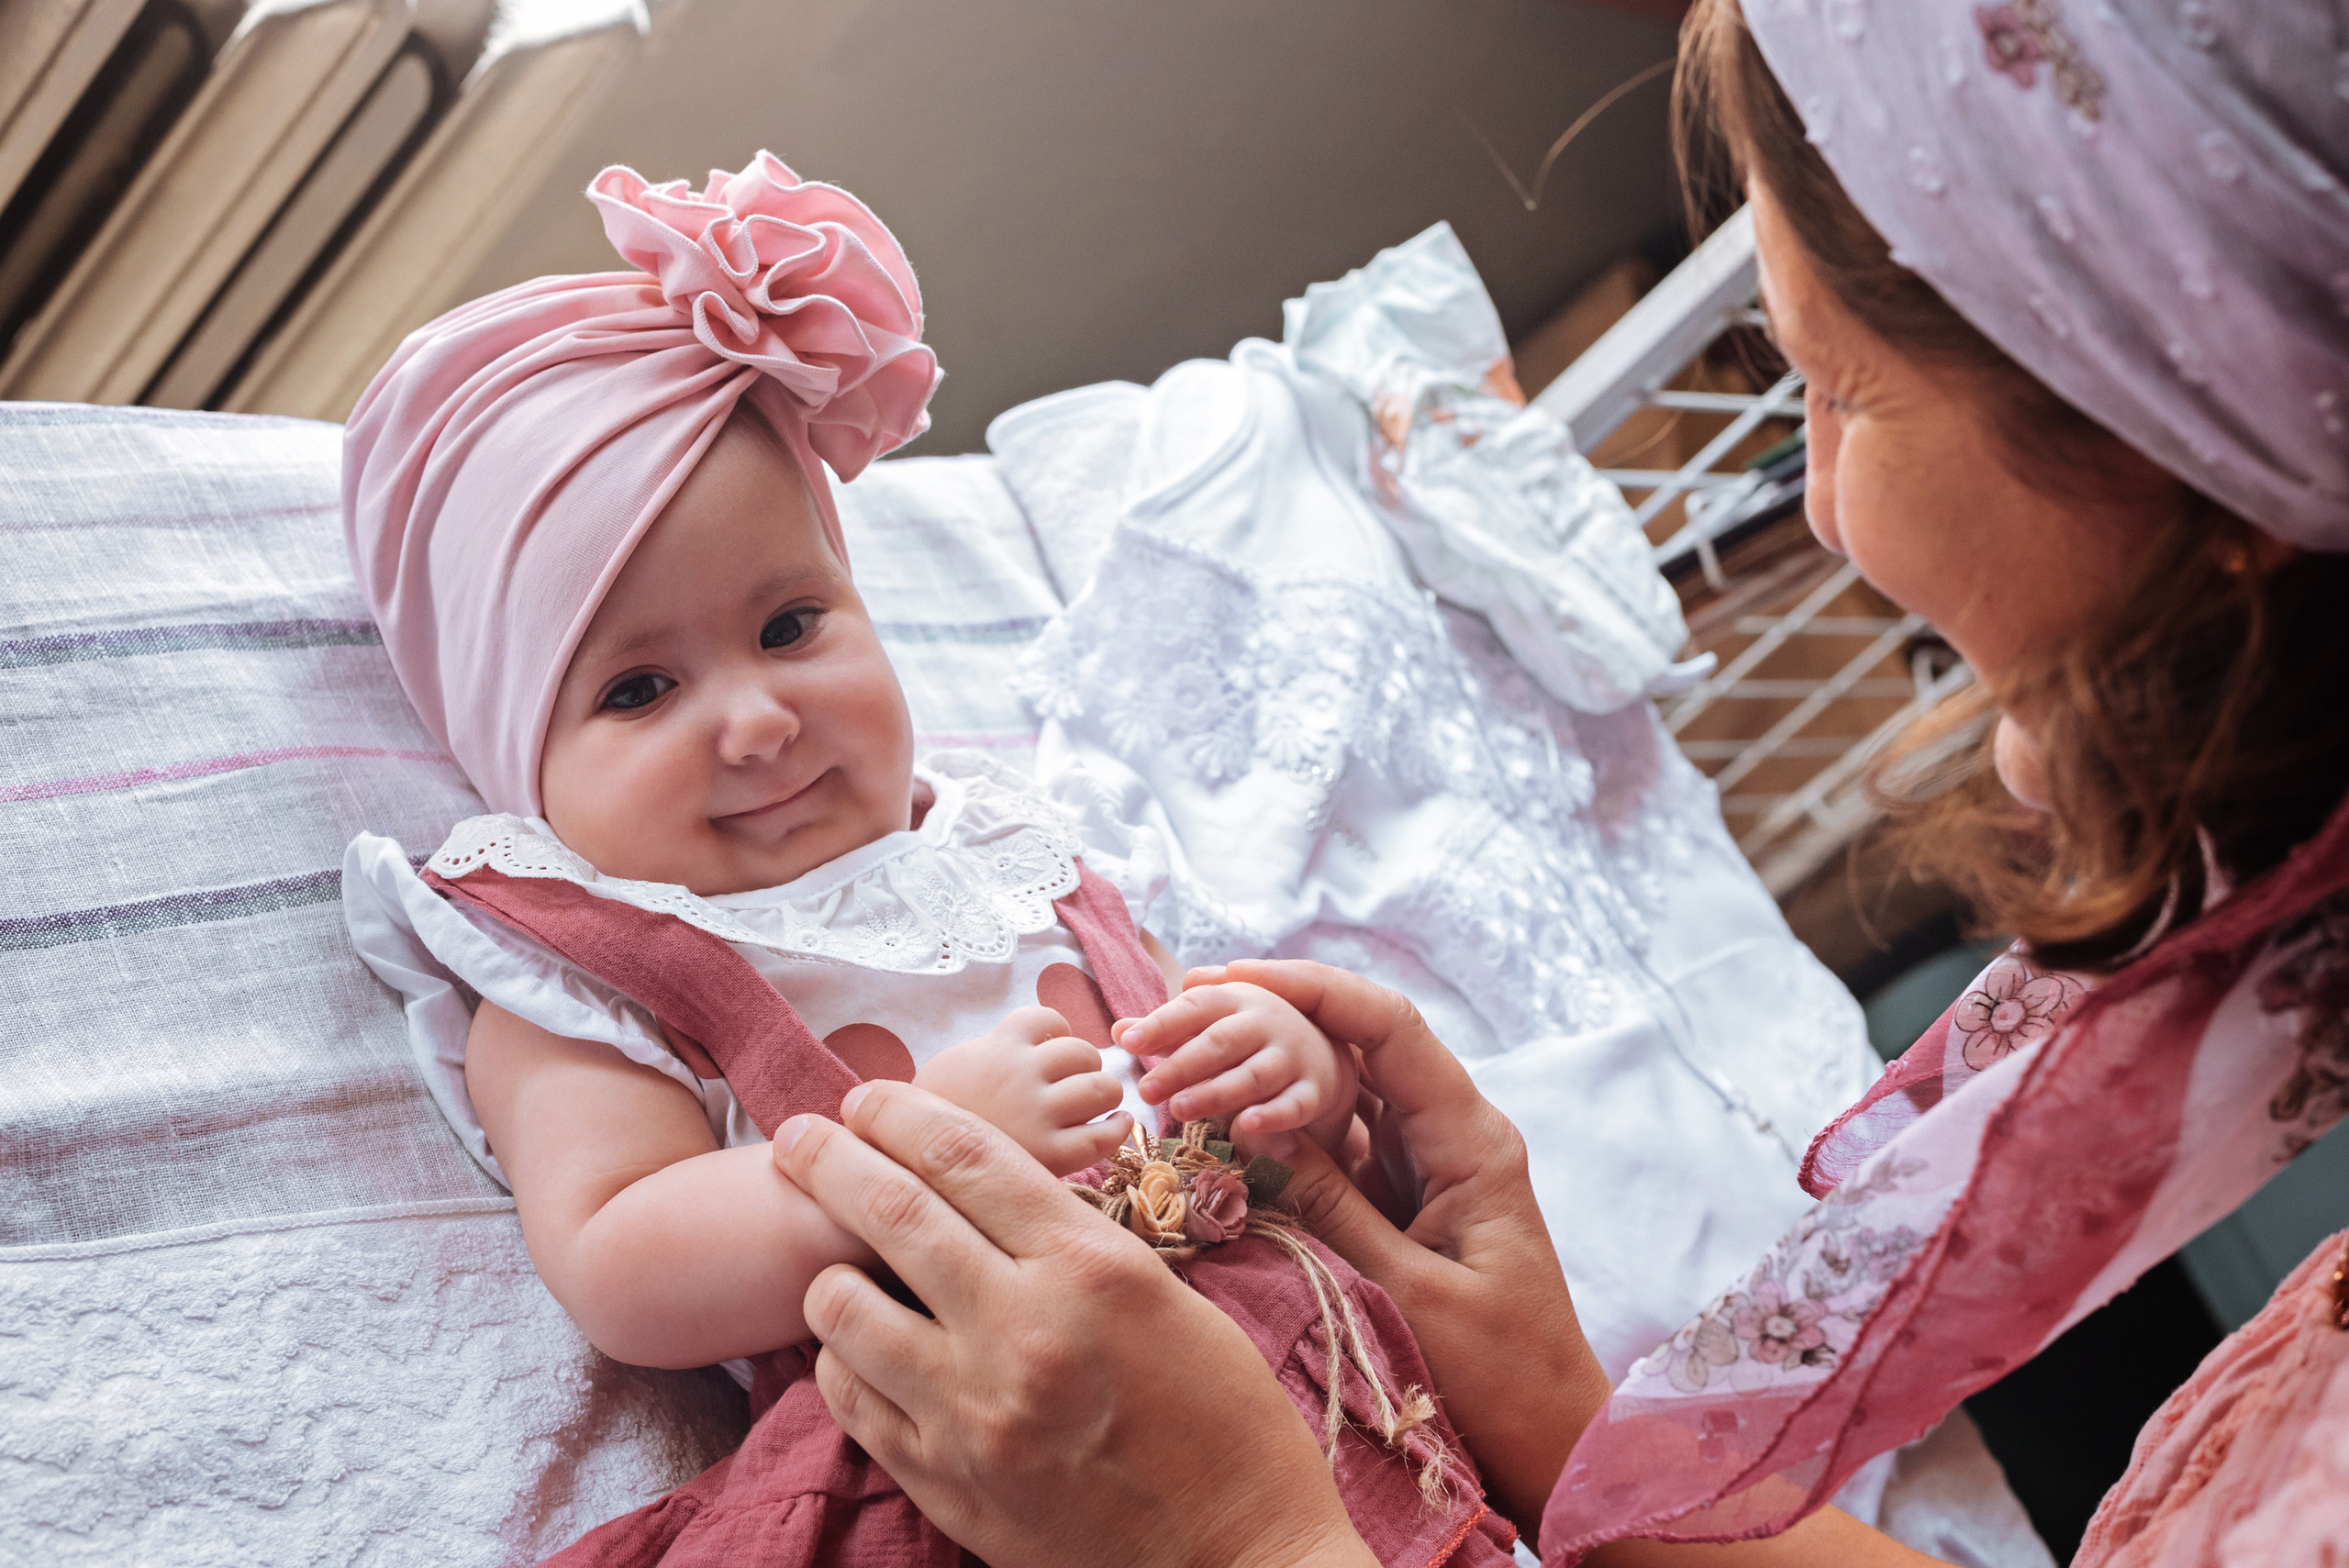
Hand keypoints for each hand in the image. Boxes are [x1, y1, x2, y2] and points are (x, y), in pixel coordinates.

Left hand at [774, 1082, 1379, 1567]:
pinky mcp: (946, 1483)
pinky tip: (857, 1348)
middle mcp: (1022, 1329)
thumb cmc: (1224, 1417)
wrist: (1242, 1555)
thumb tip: (984, 1190)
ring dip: (828, 1273)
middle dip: (829, 1159)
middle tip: (797, 1135)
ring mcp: (974, 1412)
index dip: (900, 1113)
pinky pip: (851, 1400)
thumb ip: (1071, 1242)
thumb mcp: (1164, 1297)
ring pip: (844, 1309)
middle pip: (890, 1210)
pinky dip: (841, 1360)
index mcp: (1090, 1267)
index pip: (965, 1156)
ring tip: (833, 1264)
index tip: (865, 1098)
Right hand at [910, 1005, 1130, 1177]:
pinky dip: (1119, 1127)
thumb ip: (992, 1051)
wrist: (904, 1167)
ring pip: (1101, 1087)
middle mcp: (1021, 1073)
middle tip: (1075, 1085)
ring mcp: (1038, 1113)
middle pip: (1082, 1052)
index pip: (1046, 1018)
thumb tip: (1031, 1041)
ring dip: (1105, 1092)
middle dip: (1085, 1065)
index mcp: (997, 1047)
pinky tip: (1118, 1126)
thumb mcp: (954, 1067)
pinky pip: (1104, 1134)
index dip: (1057, 1031)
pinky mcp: (1052, 1155)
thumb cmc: (929, 1120)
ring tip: (1096, 1105)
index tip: (1052, 1048)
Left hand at [1121, 982, 1359, 1156]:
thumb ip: (1167, 1028)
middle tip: (1146, 1090)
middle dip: (1181, 1066)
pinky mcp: (1311, 1092)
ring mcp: (1291, 1057)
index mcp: (1235, 999)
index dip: (1162, 1023)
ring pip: (1252, 1075)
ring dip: (1216, 1093)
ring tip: (1178, 1110)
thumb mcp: (1212, 1022)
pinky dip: (1272, 1116)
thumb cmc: (1247, 1037)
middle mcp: (1266, 1023)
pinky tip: (1246, 1126)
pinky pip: (1293, 1105)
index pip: (1195, 1007)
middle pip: (1220, 1042)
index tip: (1128, 1042)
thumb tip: (1119, 1030)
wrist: (1320, 1052)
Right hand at [1189, 960, 1613, 1535]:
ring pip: (1339, 1091)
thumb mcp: (1407, 1292)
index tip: (1235, 974)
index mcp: (1471, 1141)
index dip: (1312, 989)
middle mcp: (1449, 1137)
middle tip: (1187, 1000)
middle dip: (1276, 1015)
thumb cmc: (1501, 1378)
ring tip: (1188, 1048)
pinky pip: (1333, 1147)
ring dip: (1268, 1069)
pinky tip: (1218, 1121)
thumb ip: (1332, 1208)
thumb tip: (1256, 1125)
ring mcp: (1422, 1169)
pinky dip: (1280, 1131)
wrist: (1551, 1444)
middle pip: (1359, 1045)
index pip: (1389, 1029)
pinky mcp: (1399, 1204)